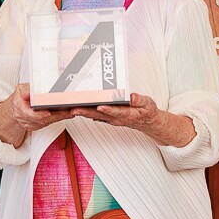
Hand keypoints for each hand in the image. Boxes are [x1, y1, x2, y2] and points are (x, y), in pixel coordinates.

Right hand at [0, 84, 74, 146]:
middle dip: (56, 116)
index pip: (29, 114)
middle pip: (41, 120)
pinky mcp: (36, 126)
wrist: (13, 110)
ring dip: (59, 117)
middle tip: (68, 111)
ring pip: (46, 122)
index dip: (39, 114)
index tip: (48, 113)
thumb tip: (30, 93)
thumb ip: (26, 90)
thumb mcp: (20, 89)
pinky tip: (65, 114)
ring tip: (70, 111)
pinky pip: (48, 123)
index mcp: (19, 107)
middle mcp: (24, 118)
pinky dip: (57, 119)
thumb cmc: (19, 98)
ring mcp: (30, 124)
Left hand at [72, 93, 193, 146]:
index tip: (100, 107)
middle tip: (74, 109)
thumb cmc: (146, 111)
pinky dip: (85, 111)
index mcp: (126, 114)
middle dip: (86, 112)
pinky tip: (76, 106)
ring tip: (70, 107)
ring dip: (82, 112)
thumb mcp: (149, 104)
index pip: (116, 112)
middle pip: (99, 114)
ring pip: (94, 115)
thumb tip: (132, 96)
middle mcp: (115, 118)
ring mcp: (110, 118)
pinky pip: (94, 114)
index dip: (108, 110)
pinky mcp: (106, 116)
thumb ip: (140, 100)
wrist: (146, 121)